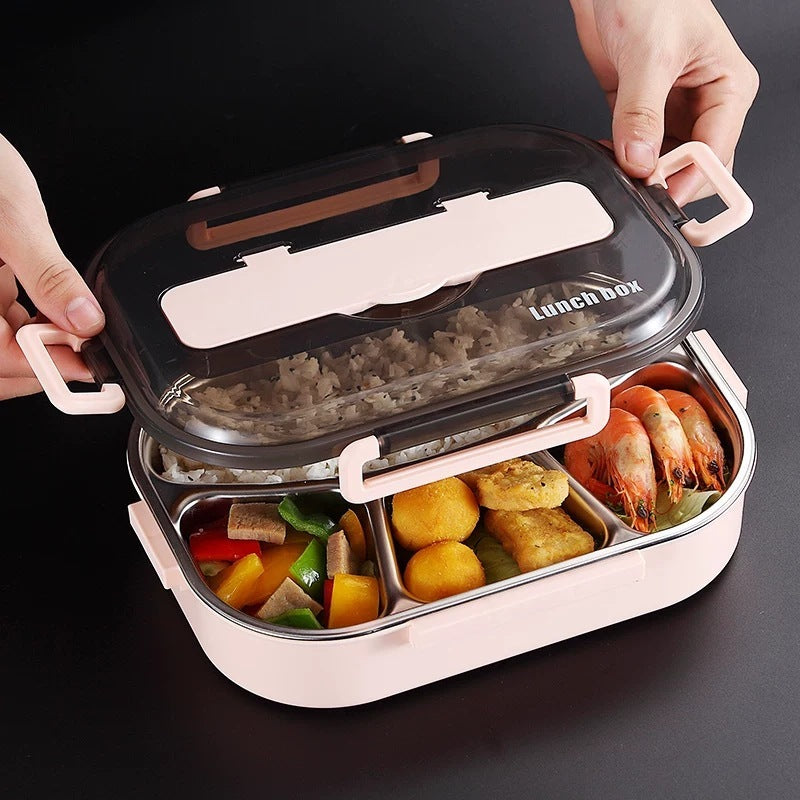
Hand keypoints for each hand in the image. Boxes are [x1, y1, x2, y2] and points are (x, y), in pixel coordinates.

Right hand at [0, 133, 104, 399]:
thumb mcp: (11, 218)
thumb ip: (48, 274)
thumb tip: (84, 319)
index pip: (0, 359)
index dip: (47, 368)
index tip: (89, 364)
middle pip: (0, 367)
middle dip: (43, 366)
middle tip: (88, 351)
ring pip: (2, 351)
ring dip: (38, 350)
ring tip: (74, 331)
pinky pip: (1, 328)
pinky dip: (29, 330)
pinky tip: (52, 315)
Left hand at [570, 0, 758, 204]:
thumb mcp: (650, 54)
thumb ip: (642, 113)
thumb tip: (639, 160)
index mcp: (728, 87)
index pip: (717, 154)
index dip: (688, 179)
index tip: (658, 190)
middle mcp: (704, 102)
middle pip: (695, 168)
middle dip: (667, 181)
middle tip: (638, 186)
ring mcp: (670, 110)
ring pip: (663, 165)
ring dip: (640, 174)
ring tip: (619, 168)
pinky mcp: (639, 112)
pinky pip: (635, 152)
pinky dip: (620, 162)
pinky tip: (608, 155)